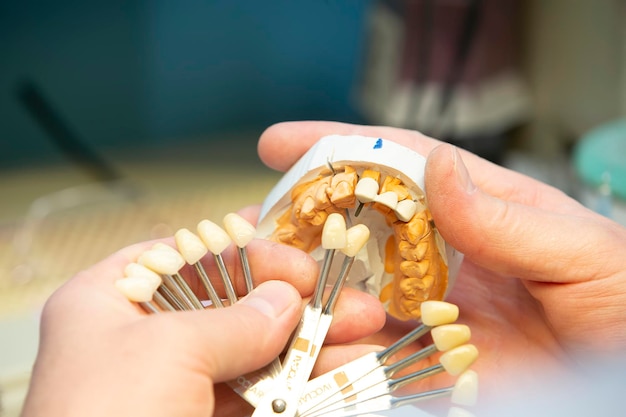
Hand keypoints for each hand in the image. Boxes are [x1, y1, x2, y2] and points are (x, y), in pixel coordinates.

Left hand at [20, 235, 386, 416]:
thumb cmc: (107, 416)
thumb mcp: (168, 350)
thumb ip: (236, 320)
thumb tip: (287, 300)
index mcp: (109, 304)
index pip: (186, 257)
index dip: (246, 255)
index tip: (300, 264)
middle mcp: (141, 342)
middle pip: (234, 306)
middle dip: (298, 305)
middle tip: (355, 305)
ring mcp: (176, 388)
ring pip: (257, 356)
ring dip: (314, 348)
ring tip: (368, 343)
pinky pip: (263, 398)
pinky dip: (304, 388)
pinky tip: (345, 376)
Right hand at [258, 121, 625, 403]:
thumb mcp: (584, 253)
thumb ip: (509, 217)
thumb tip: (440, 170)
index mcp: (480, 212)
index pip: (402, 167)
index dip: (341, 149)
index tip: (279, 144)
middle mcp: (444, 256)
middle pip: (358, 228)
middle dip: (302, 224)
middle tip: (257, 227)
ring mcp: (431, 311)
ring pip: (349, 290)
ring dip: (307, 288)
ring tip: (277, 289)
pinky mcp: (427, 365)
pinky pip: (368, 356)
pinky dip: (337, 351)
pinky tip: (317, 346)